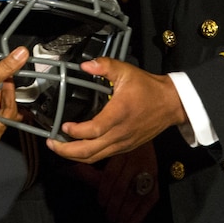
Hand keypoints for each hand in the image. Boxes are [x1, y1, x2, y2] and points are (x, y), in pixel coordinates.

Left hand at [46, 58, 184, 162]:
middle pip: (89, 151)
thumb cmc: (148, 88)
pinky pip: (103, 155)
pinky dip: (88, 155)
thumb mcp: (126, 71)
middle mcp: (120, 133)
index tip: (62, 127)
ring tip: (60, 147)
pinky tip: (78, 147)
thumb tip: (85, 65)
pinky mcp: (126, 146)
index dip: (75, 132)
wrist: (171, 104)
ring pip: (95, 157)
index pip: (92, 131)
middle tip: (51, 143)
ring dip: (75, 155)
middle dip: (67, 151)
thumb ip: (105, 66)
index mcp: (118, 115)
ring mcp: (123, 143)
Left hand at [63, 141, 158, 222]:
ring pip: (134, 195)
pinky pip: (150, 198)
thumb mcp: (103, 149)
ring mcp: (148, 169)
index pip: (110, 175)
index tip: (100, 202)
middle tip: (108, 215)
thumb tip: (66, 170)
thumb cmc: (117, 140)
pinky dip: (140, 213)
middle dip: (113, 205)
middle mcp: (135, 160)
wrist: (144, 125)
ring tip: (117, 221)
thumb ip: (88, 164)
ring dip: (124, 211)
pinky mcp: (156, 176)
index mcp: (120, 151)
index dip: (104, 192)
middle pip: (122, 188)